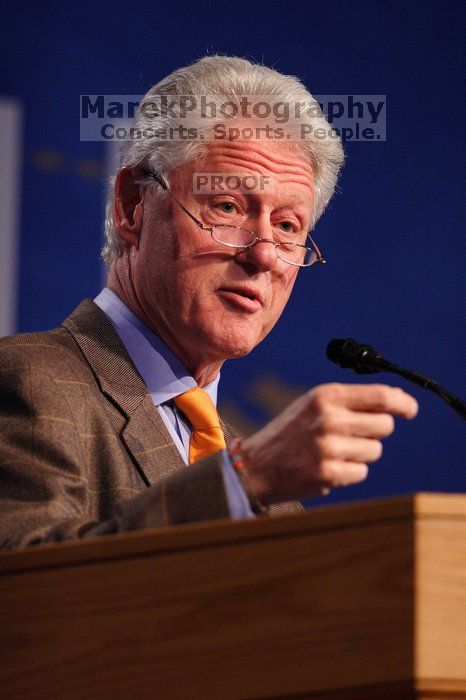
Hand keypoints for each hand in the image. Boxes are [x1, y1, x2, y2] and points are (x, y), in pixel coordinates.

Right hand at [240, 383, 417, 503]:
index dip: (402, 403)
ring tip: (332, 451)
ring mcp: (329, 447)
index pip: (380, 397)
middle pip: (384, 425)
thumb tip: (395, 399)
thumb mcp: (314, 405)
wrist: (256, 465)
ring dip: (360, 453)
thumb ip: (351, 401)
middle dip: (377, 432)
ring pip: (374, 450)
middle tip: (355, 435)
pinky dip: (350, 472)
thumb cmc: (291, 432)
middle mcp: (328, 419)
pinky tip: (327, 467)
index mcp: (325, 396)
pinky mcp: (329, 473)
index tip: (410, 409)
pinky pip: (362, 472)